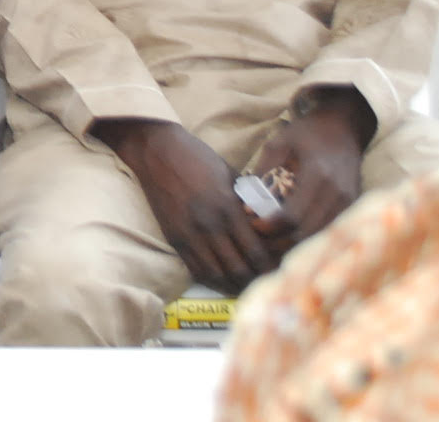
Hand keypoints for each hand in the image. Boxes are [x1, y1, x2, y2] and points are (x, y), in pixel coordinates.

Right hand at [98, 120, 275, 293]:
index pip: (255, 252)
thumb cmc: (199, 159)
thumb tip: (270, 227)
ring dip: (234, 286)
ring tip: (248, 286)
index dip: (271, 268)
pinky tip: (224, 282)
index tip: (281, 271)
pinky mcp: (174, 237)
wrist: (157, 152)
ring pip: (216, 275)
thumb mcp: (232, 176)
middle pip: (238, 270)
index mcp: (227, 208)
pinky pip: (195, 269)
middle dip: (256, 281)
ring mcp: (188, 234)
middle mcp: (208, 226)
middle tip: (268, 283)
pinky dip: (213, 281)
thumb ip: (248, 204)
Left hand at [248, 90, 371, 251]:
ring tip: (269, 242)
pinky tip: (289, 236)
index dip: (269, 227)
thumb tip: (246, 209)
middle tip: (257, 240)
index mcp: (317, 174)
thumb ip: (263, 174)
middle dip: (278, 242)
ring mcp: (349, 202)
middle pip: (306, 233)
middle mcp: (337, 192)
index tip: (251, 227)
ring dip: (293, 245)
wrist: (343, 127)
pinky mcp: (353, 208)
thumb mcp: (278, 144)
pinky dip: (308, 239)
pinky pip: (329, 232)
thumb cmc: (306, 133)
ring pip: (318, 237)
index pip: (292, 215)